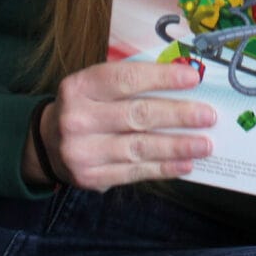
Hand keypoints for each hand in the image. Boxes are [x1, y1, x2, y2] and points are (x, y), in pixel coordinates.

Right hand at [25, 58, 214, 189]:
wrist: (47, 143)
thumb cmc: (87, 107)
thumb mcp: (97, 87)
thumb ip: (132, 83)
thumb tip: (184, 84)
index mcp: (80, 87)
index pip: (126, 79)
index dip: (161, 78)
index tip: (192, 78)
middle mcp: (77, 118)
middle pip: (137, 115)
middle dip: (178, 115)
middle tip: (208, 116)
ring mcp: (82, 151)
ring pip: (139, 147)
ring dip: (177, 146)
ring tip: (205, 144)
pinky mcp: (91, 177)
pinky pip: (134, 172)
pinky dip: (163, 168)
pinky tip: (185, 164)